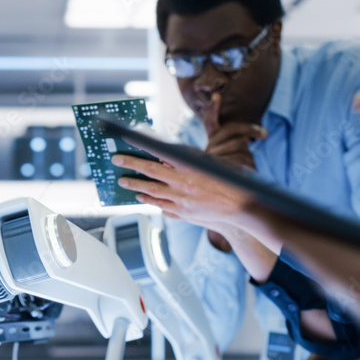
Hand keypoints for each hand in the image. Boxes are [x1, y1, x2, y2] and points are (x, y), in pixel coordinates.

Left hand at [113, 152, 248, 229]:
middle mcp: (183, 187)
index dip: (141, 152)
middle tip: (116, 162)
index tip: (128, 144)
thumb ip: (189, 159)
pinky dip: (151, 201)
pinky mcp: (183, 215)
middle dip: (131, 167)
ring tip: (124, 182)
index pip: (159, 158)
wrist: (242, 209)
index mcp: (190, 170)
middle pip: (150, 175)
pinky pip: (161, 207)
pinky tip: (144, 197)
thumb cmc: (230, 182)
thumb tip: (168, 154)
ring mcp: (181, 203)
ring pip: (152, 194)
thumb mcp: (211, 164)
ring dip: (136, 186)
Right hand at [202, 92, 267, 169]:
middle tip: (263, 134)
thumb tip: (231, 109)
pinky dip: (250, 166)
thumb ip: (231, 140)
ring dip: (249, 157)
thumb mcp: (228, 157)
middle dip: (249, 131)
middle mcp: (208, 150)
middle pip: (233, 132)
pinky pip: (244, 159)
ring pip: (241, 146)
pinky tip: (244, 176)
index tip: (217, 96)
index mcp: (211, 144)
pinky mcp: (224, 170)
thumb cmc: (230, 176)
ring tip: (243, 170)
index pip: (210, 123)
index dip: (213, 109)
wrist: (225, 200)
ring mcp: (214, 161)